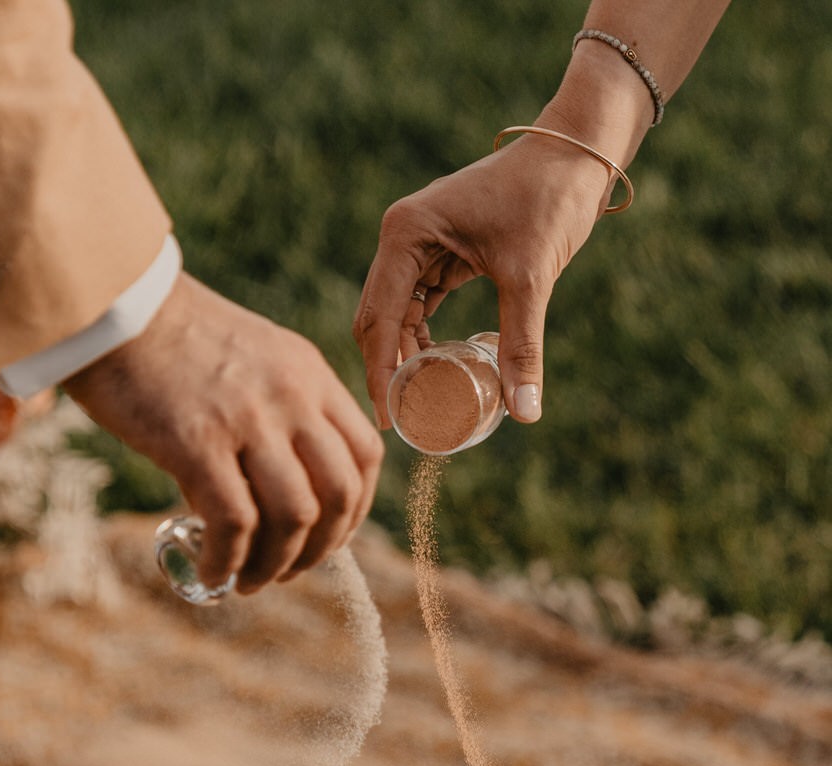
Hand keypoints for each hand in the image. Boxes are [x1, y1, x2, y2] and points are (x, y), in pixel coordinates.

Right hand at [65, 273, 382, 592]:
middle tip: (288, 570)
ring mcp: (248, 419)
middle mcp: (291, 396)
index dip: (356, 511)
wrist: (110, 302)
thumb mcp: (250, 359)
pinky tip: (212, 570)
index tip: (328, 538)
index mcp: (309, 374)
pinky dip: (228, 561)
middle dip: (321, 549)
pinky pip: (234, 525)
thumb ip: (276, 415)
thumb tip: (272, 498)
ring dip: (277, 565)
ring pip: (295, 517)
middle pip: (340, 495)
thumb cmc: (170, 339)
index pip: (364, 455)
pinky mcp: (198, 443)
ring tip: (248, 580)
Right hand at [353, 132, 617, 428]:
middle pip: (378, 318)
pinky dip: (425, 339)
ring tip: (419, 404)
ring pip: (398, 315)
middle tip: (401, 422)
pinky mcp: (443, 251)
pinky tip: (437, 371)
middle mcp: (403, 237)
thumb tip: (526, 412)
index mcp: (406, 233)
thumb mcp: (531, 276)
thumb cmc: (550, 197)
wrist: (578, 151)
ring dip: (406, 357)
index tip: (389, 421)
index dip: (380, 372)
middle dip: (387, 370)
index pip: (379, 317)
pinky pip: (421, 305)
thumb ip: (522, 346)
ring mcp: (421, 244)